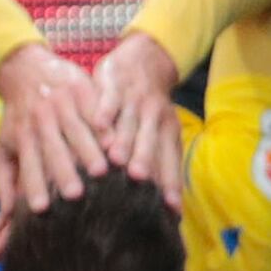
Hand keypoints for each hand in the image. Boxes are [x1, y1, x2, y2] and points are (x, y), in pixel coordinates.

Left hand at [0, 42, 110, 216]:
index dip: (34, 186)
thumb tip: (6, 214)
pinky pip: (95, 112)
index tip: (41, 208)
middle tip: (75, 194)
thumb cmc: (16, 118)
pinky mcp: (81, 90)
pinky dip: (105, 128)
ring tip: (103, 172)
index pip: (28, 166)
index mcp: (22, 137)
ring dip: (89, 152)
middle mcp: (41, 121)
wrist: (26, 71)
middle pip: (53, 151)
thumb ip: (4, 181)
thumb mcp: (2, 148)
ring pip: (77, 132)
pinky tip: (116, 142)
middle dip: (64, 172)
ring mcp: (62, 104)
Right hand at [87, 32, 190, 209]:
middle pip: (149, 143)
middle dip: (143, 161)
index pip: (170, 161)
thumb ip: (160, 166)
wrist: (143, 60)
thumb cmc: (147, 109)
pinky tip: (98, 124)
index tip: (169, 206)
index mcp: (167, 131)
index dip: (170, 182)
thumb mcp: (159, 134)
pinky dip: (104, 111)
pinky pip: (109, 100)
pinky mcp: (114, 85)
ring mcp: (134, 101)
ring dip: (121, 141)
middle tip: (137, 180)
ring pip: (128, 124)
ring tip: (111, 161)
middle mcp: (154, 117)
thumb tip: (172, 210)